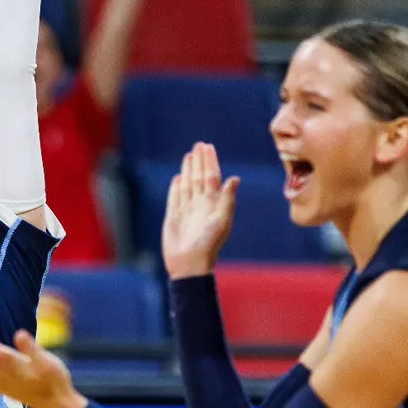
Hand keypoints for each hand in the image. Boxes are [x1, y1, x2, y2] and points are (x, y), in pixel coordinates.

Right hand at [162, 143, 237, 278]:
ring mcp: (186, 209)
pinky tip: (178, 177)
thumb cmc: (208, 244)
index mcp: (213, 203)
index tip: (208, 147)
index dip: (210, 162)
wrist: (189, 263)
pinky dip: (176, 187)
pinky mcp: (173, 216)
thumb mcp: (222, 220)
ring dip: (188, 170)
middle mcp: (200, 204)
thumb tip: (234, 178)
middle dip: (199, 161)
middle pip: (200, 177)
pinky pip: (175, 197)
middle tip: (199, 145)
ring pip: (187, 184)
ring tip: (189, 155)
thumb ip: (227, 199)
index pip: (212, 177)